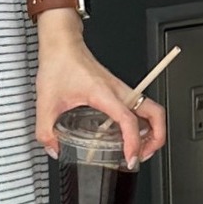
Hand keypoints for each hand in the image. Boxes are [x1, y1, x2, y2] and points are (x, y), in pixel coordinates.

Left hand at [36, 29, 167, 166]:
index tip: (130, 158)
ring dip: (153, 131)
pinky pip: (140, 108)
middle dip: (156, 138)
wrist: (63, 45)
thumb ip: (45, 130)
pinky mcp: (118, 90)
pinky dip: (142, 123)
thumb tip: (53, 149)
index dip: (133, 142)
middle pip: (155, 114)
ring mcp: (121, 90)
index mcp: (104, 94)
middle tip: (143, 155)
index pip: (128, 120)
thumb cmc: (59, 64)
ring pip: (152, 110)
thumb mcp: (46, 102)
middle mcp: (119, 91)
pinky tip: (128, 134)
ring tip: (141, 148)